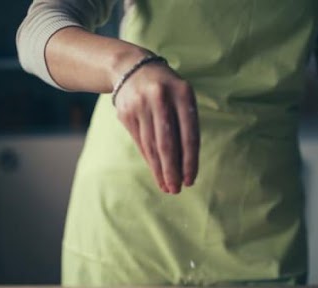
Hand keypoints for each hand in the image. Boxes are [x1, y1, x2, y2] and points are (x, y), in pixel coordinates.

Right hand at [114, 60, 199, 193]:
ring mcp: (140, 105)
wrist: (132, 68)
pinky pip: (140, 143)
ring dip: (160, 170)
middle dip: (172, 170)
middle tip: (177, 189)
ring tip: (167, 187)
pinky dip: (150, 160)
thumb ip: (185, 126)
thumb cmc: (167, 91)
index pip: (189, 134)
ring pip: (152, 146)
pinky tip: (156, 173)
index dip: (190, 160)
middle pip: (167, 143)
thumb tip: (186, 167)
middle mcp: (161, 98)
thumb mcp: (181, 98)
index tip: (191, 180)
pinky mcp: (126, 113)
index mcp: (182, 93)